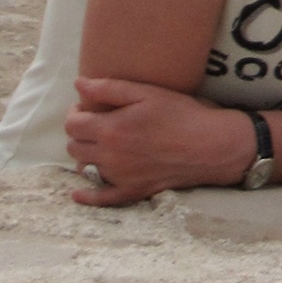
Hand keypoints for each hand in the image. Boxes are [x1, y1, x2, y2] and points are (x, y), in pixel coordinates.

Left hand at [65, 76, 255, 205]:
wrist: (209, 145)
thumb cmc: (181, 114)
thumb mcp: (147, 93)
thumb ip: (110, 88)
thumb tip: (79, 83)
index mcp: (111, 129)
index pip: (73, 125)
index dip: (74, 114)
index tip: (84, 108)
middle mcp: (109, 156)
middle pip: (74, 147)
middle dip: (79, 133)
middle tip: (93, 123)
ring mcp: (119, 177)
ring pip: (83, 168)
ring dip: (85, 155)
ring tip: (99, 145)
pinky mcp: (130, 192)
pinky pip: (99, 198)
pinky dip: (86, 195)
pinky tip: (79, 191)